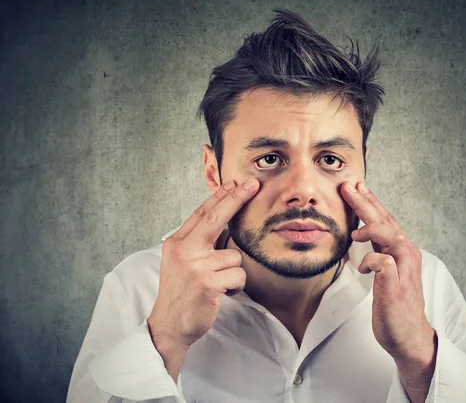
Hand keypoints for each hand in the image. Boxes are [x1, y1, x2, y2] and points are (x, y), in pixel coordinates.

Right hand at [148, 178, 258, 379]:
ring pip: (235, 256)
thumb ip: (198, 242)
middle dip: (236, 198)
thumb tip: (225, 221)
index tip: (235, 182)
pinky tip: (221, 293)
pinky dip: (235, 285)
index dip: (220, 197)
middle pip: (215, 218)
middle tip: (252, 184)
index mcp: (176, 242)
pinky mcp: (208, 282)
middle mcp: (184, 250)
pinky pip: (238, 275)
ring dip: (233, 272)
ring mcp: (196, 266)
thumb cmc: (181, 292)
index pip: (201, 213)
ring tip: (219, 284)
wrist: (170, 325)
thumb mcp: (180, 262)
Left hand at [341, 181, 435, 400]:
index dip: (371, 202)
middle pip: (387, 221)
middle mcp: (406, 254)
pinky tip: (361, 267)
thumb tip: (361, 237)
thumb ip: (378, 253)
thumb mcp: (384, 273)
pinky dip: (370, 260)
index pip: (386, 219)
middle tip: (348, 187)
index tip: (355, 187)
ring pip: (390, 236)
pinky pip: (383, 263)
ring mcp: (403, 269)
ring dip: (371, 228)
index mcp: (402, 250)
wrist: (408, 336)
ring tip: (354, 232)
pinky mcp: (396, 285)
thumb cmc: (394, 304)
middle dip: (366, 202)